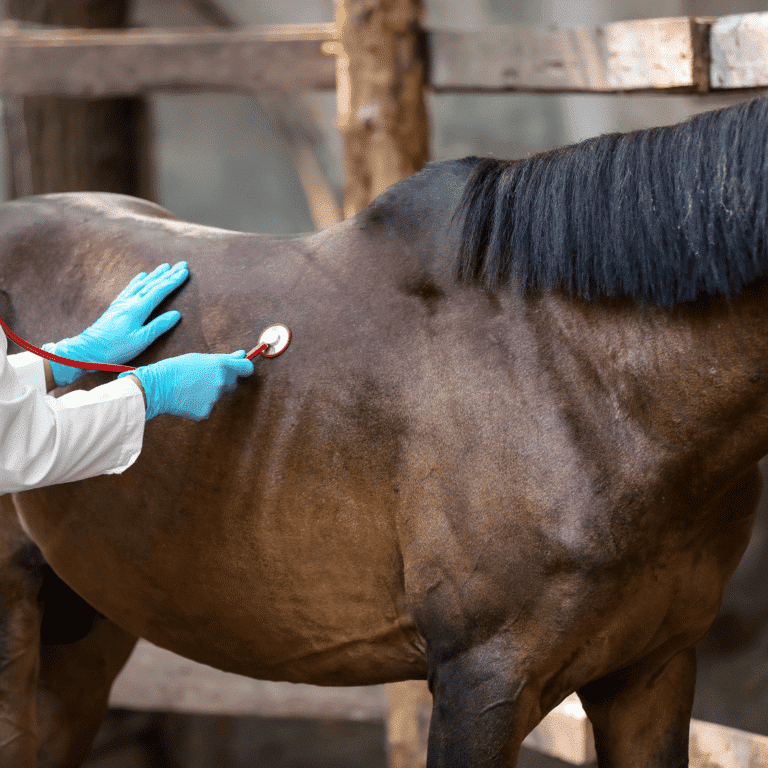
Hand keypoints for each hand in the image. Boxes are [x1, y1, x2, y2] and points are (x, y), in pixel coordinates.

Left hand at [45, 262, 188, 386]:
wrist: (87, 350)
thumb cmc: (115, 348)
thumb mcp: (141, 340)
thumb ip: (159, 326)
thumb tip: (177, 314)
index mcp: (138, 309)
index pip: (159, 291)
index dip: (173, 281)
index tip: (185, 272)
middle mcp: (130, 301)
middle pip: (152, 284)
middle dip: (168, 274)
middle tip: (181, 264)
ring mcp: (122, 302)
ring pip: (141, 284)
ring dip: (155, 275)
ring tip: (165, 267)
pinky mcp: (116, 307)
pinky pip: (130, 288)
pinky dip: (138, 280)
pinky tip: (141, 276)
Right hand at [120, 351, 254, 420]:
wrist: (156, 387)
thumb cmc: (176, 369)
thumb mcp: (200, 358)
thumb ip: (224, 358)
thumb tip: (242, 354)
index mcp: (222, 366)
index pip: (247, 368)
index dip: (244, 368)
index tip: (240, 368)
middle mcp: (222, 382)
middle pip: (232, 383)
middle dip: (223, 380)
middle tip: (203, 378)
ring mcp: (215, 399)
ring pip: (218, 395)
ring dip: (210, 392)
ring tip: (191, 387)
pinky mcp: (206, 412)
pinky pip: (208, 407)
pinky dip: (200, 404)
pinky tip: (188, 398)